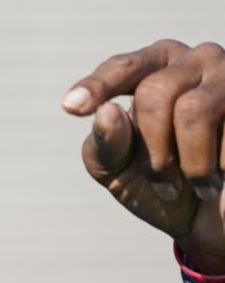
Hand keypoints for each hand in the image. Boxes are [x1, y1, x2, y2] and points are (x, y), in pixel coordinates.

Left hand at [63, 40, 224, 272]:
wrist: (219, 221)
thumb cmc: (161, 187)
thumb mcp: (117, 170)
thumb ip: (105, 145)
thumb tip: (107, 112)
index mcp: (154, 67)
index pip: (122, 69)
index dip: (97, 87)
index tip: (71, 108)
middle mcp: (195, 61)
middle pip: (155, 92)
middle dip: (153, 148)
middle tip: (163, 183)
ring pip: (194, 110)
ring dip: (189, 162)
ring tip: (199, 186)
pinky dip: (220, 165)